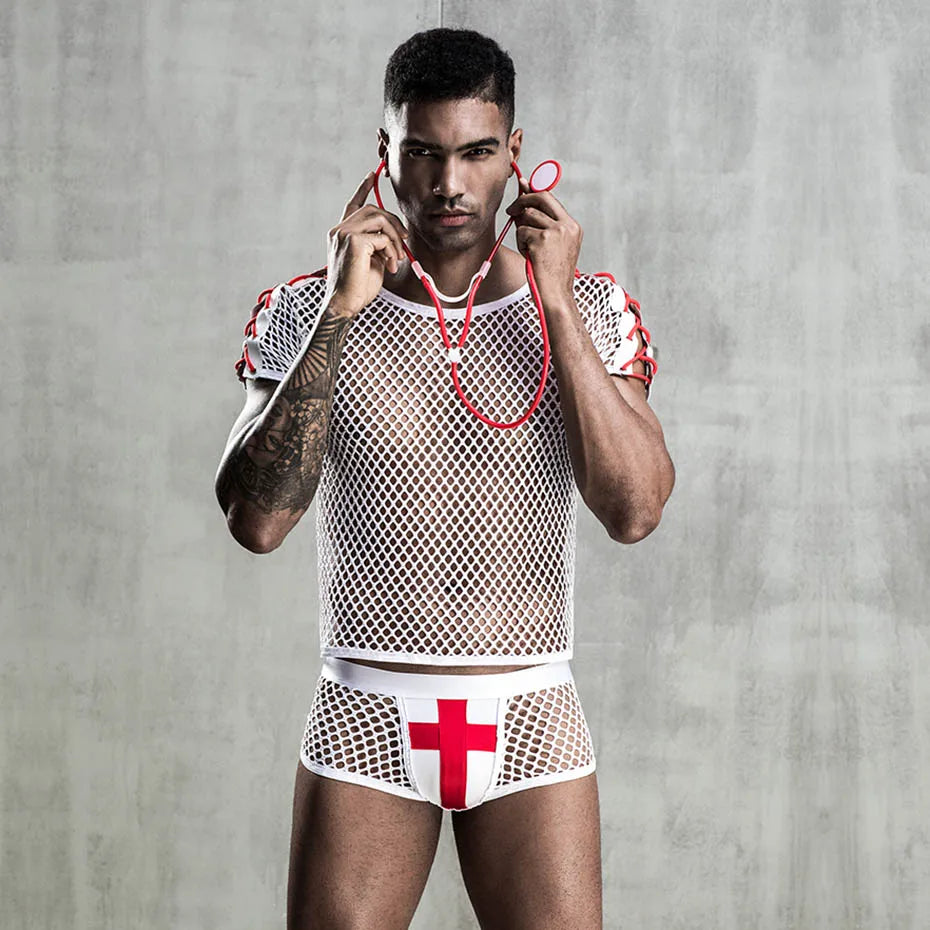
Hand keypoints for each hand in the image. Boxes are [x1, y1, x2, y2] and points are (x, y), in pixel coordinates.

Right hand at [324, 172, 408, 316]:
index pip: (352, 205)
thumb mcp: (371, 260)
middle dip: (393, 223)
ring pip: (379, 219)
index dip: (363, 189)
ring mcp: (343, 234)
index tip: (371, 176)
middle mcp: (339, 230)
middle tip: (403, 242)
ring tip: (397, 258)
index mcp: (341, 233)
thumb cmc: (357, 288)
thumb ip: (378, 244)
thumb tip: (396, 236)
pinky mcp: (353, 241)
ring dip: (394, 239)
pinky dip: (391, 251)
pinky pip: (381, 237)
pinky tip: (390, 265)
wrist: (345, 304)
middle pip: (373, 210)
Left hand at [506, 177, 581, 306]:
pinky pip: (522, 231)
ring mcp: (556, 231)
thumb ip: (543, 224)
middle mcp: (567, 225)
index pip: (551, 198)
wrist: (556, 295)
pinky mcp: (543, 239)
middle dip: (522, 200)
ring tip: (528, 249)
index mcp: (572, 226)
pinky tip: (529, 256)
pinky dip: (520, 243)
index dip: (534, 191)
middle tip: (511, 210)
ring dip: (521, 231)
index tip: (523, 185)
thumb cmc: (552, 274)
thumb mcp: (553, 246)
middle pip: (540, 197)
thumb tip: (524, 204)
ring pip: (528, 216)